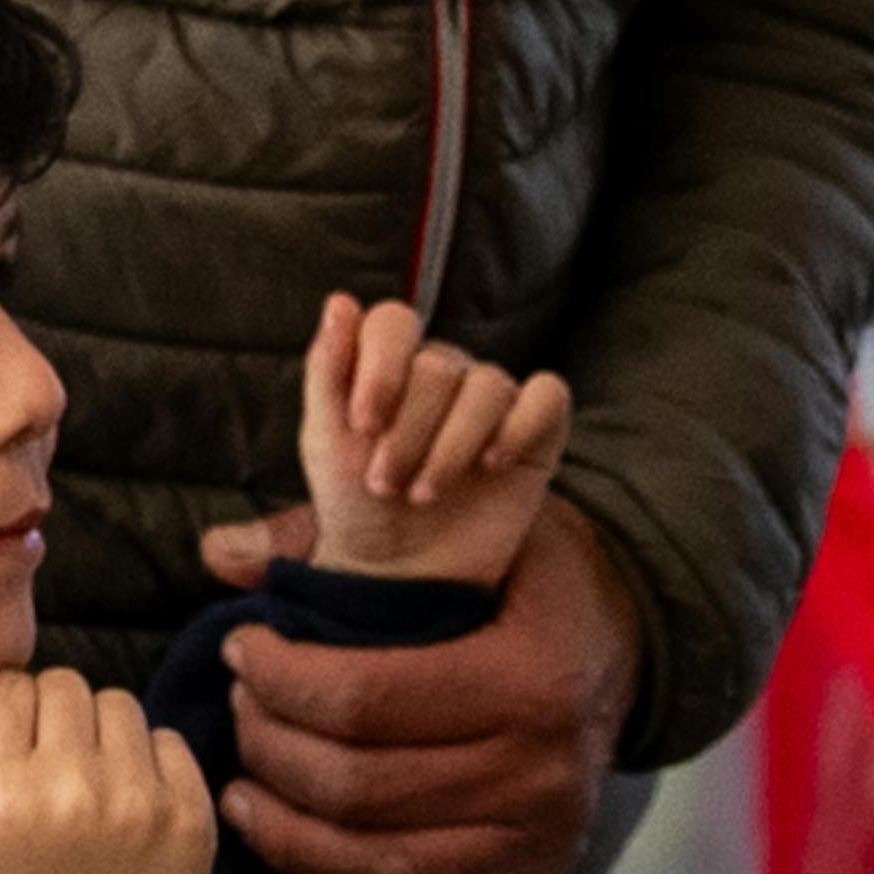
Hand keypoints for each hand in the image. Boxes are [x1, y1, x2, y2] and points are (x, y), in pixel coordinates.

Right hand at [0, 662, 218, 873]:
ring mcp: (139, 800)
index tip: (6, 750)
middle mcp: (72, 787)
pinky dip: (147, 761)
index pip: (1, 686)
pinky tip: (128, 810)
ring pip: (117, 702)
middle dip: (49, 716)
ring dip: (99, 732)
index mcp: (0, 794)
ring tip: (88, 788)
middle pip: (62, 683)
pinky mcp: (190, 816)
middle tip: (47, 770)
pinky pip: (168, 739)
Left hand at [216, 502, 638, 873]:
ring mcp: (539, 841)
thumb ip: (338, 537)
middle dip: (273, 753)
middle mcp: (543, 772)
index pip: (368, 700)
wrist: (629, 642)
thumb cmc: (528, 579)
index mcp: (529, 677)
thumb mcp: (459, 534)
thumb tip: (220, 556)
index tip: (240, 652)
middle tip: (238, 718)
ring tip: (240, 799)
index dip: (282, 682)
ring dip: (290, 842)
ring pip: (383, 867)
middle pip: (363, 788)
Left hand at [293, 296, 573, 588]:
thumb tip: (339, 302)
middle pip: (437, 366)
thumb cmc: (358, 502)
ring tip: (425, 494)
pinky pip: (547, 396)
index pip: (393, 322)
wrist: (400, 572)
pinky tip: (492, 466)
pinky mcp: (538, 428)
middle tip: (386, 484)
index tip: (364, 424)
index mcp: (392, 362)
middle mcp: (446, 370)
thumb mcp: (326, 440)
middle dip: (408, 432)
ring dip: (452, 447)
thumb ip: (328, 369)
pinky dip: (519, 428)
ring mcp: (493, 398)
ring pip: (488, 385)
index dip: (380, 367)